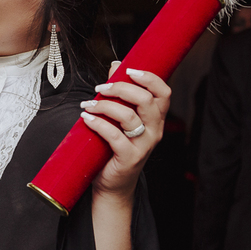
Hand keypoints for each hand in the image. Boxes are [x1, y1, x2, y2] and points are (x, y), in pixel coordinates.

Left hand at [80, 61, 170, 196]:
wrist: (112, 184)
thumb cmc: (115, 149)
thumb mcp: (119, 119)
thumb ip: (120, 93)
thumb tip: (116, 65)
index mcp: (156, 119)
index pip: (164, 93)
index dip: (149, 78)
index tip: (128, 70)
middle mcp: (155, 131)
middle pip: (146, 100)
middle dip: (121, 88)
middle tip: (101, 88)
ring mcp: (144, 146)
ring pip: (129, 116)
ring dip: (105, 105)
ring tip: (88, 104)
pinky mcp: (129, 158)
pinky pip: (115, 136)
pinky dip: (98, 124)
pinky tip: (86, 119)